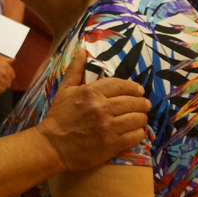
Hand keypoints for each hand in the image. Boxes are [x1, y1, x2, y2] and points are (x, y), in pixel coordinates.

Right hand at [0, 55, 15, 96]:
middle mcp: (5, 78)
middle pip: (8, 83)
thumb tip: (13, 59)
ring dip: (0, 86)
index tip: (3, 74)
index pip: (12, 75)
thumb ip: (6, 59)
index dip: (8, 74)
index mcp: (7, 70)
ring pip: (3, 88)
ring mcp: (0, 85)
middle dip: (4, 81)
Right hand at [36, 49, 150, 172]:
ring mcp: (108, 127)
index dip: (134, 87)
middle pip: (132, 102)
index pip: (121, 85)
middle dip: (142, 103)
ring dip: (142, 118)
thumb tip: (81, 50)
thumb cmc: (58, 117)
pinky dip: (139, 133)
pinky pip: (135, 136)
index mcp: (91, 92)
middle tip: (145, 105)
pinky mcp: (111, 145)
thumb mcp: (65, 90)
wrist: (52, 146)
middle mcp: (102, 108)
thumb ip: (75, 69)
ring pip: (136, 118)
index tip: (139, 90)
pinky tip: (137, 132)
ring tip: (142, 118)